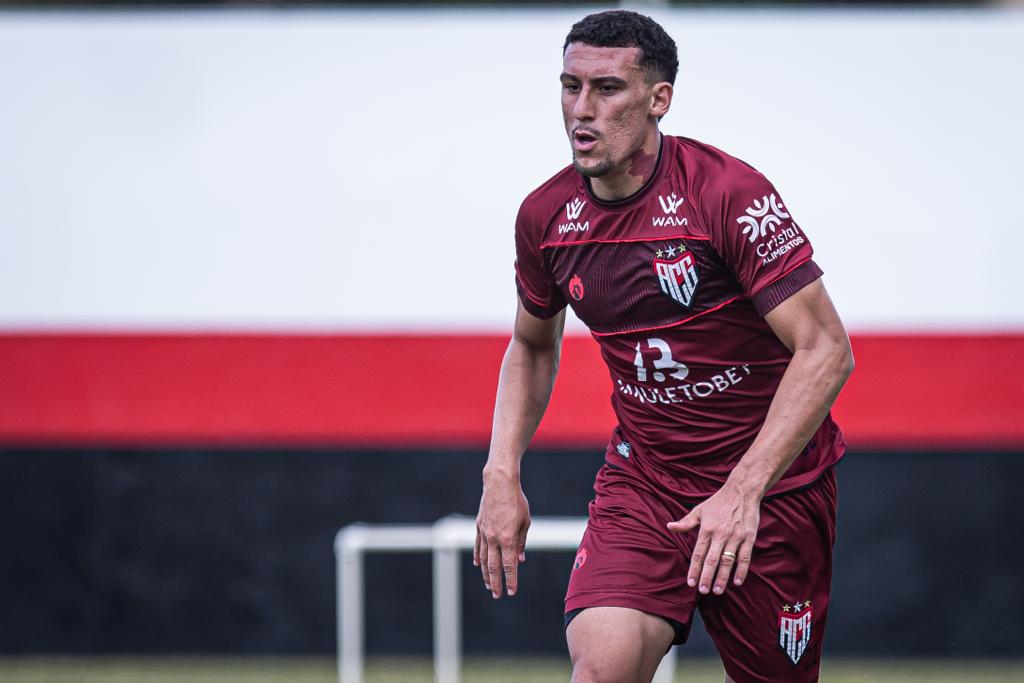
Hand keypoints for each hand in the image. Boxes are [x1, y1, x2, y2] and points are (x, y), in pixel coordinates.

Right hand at [473, 468, 530, 598]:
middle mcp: (494, 538)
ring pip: (484, 558)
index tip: (512, 592)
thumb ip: (521, 541)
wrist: (499, 483)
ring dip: (485, 573)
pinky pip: (478, 546)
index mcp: (507, 538)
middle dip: (495, 583)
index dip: (511, 580)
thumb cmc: (516, 501)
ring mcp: (484, 532)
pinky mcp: (479, 526)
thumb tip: (520, 558)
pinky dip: (478, 557)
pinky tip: (478, 565)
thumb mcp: (525, 521)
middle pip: (494, 566)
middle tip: (496, 595)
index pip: (509, 565)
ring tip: (488, 585)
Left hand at [667, 481, 759, 595]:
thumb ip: (686, 522)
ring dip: (722, 578)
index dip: (693, 569)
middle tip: (703, 591)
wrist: (742, 491)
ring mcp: (735, 537)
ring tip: (717, 591)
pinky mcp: (749, 538)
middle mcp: (720, 535)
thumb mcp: (699, 510)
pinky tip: (737, 582)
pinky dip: (741, 571)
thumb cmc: (718, 502)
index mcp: (707, 529)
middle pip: (711, 560)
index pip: (698, 554)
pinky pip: (745, 558)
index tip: (690, 583)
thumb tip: (669, 527)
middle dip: (706, 577)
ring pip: (728, 562)